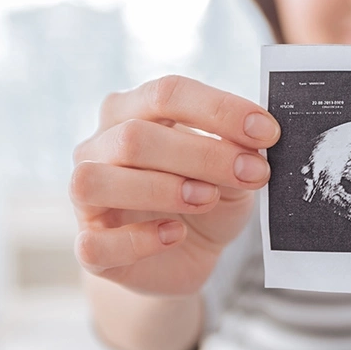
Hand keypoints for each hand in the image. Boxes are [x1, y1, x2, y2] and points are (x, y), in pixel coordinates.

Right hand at [70, 75, 279, 296]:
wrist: (189, 256)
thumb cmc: (207, 199)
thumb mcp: (231, 171)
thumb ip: (237, 152)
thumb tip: (255, 139)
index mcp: (132, 112)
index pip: (166, 93)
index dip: (218, 109)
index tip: (266, 132)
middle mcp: (99, 148)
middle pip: (135, 136)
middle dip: (201, 155)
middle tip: (251, 173)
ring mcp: (85, 198)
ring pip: (95, 181)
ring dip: (159, 189)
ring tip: (208, 198)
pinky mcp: (90, 247)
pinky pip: (93, 244)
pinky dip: (139, 240)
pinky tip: (175, 235)